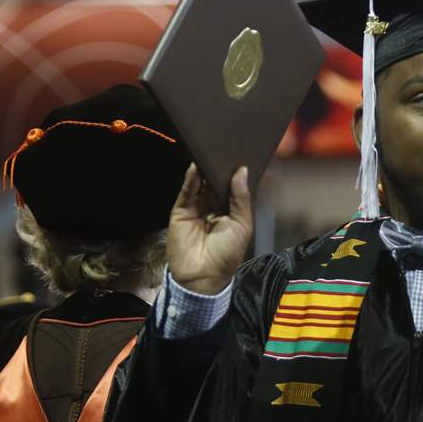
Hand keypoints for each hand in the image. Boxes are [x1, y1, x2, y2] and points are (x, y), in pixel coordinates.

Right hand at [168, 164, 252, 294]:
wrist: (202, 276)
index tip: (242, 153)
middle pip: (215, 181)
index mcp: (230, 210)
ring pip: (201, 183)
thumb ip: (241, 198)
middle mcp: (213, 206)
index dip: (235, 172)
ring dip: (205, 168)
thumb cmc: (227, 253)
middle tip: (226, 146)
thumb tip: (241, 171)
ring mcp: (196, 207)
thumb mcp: (242, 224)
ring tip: (211, 151)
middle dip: (220, 167)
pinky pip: (187, 191)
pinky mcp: (181, 210)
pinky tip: (196, 166)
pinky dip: (191, 179)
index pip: (231, 186)